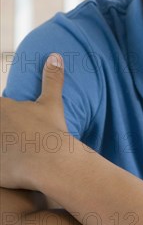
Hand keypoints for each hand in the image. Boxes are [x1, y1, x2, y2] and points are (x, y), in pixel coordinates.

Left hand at [1, 54, 67, 190]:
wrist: (54, 163)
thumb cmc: (52, 131)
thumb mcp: (52, 103)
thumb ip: (52, 79)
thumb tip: (55, 56)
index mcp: (1, 108)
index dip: (4, 115)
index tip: (12, 122)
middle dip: (3, 130)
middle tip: (15, 137)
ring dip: (1, 146)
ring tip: (12, 151)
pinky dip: (3, 168)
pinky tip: (10, 168)